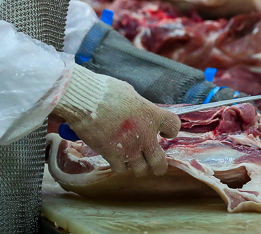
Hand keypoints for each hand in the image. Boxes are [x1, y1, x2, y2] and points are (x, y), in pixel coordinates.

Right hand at [55, 66, 180, 175]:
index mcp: (152, 115)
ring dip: (137, 165)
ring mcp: (129, 148)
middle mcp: (145, 135)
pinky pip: (121, 169)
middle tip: (154, 163)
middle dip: (158, 165)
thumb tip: (137, 110)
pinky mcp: (112, 155)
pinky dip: (120, 164)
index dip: (171, 130)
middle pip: (160, 162)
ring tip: (132, 159)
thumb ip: (138, 106)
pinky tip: (116, 157)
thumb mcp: (129, 93)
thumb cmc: (106, 91)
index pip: (174, 126)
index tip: (164, 132)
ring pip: (140, 169)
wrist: (86, 101)